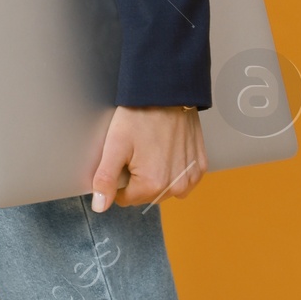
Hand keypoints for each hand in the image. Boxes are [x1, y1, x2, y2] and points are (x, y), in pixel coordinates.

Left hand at [89, 105, 206, 211]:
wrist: (168, 92)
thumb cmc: (141, 114)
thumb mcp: (115, 145)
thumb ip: (105, 179)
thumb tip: (100, 207)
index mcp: (153, 185)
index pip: (125, 199)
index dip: (118, 180)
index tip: (122, 159)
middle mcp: (176, 186)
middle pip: (146, 195)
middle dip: (138, 178)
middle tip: (137, 151)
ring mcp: (191, 176)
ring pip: (165, 189)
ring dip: (157, 176)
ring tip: (152, 150)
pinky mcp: (200, 165)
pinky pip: (183, 179)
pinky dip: (174, 170)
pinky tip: (167, 151)